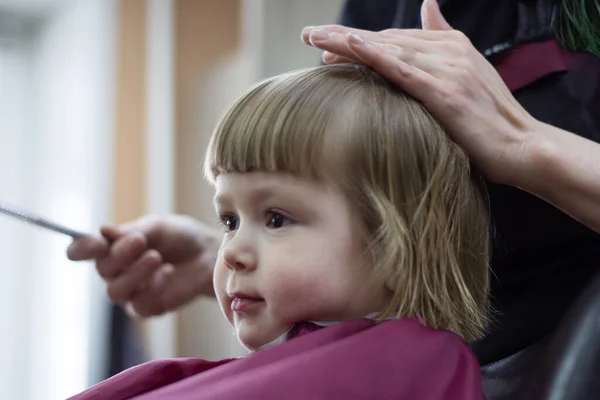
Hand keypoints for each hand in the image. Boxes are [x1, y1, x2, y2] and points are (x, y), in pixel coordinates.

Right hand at [67, 215, 220, 316]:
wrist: (209, 254)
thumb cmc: (181, 237)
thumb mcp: (158, 227)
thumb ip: (131, 231)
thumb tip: (103, 231)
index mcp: (111, 247)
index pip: (82, 251)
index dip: (82, 248)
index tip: (96, 242)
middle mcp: (115, 271)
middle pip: (101, 269)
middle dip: (119, 254)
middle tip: (141, 241)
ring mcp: (130, 292)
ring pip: (114, 291)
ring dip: (134, 273)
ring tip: (156, 257)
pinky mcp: (148, 307)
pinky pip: (138, 305)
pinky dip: (153, 287)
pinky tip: (168, 272)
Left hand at [301, 0, 537, 184]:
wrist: (522, 146)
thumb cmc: (490, 120)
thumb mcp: (468, 76)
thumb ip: (444, 45)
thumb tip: (428, 8)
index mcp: (451, 46)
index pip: (395, 38)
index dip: (359, 41)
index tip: (327, 44)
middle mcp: (447, 51)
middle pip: (386, 39)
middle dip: (343, 36)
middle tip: (308, 35)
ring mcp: (446, 69)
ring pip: (388, 49)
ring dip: (348, 42)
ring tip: (315, 39)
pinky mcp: (445, 91)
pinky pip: (403, 69)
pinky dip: (377, 56)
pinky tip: (352, 46)